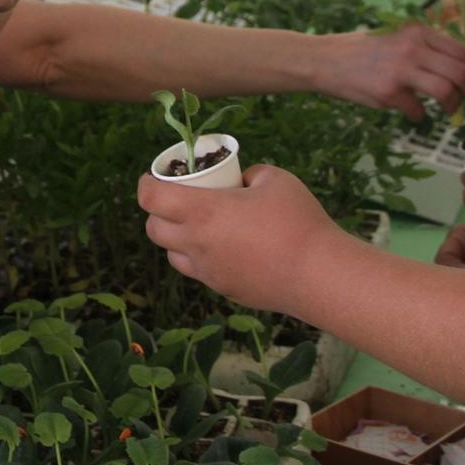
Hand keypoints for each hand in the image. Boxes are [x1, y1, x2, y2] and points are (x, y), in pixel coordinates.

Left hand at [138, 163, 332, 311]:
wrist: (318, 275)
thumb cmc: (297, 221)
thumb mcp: (274, 179)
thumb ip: (250, 174)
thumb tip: (241, 181)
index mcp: (202, 213)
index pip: (151, 199)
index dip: (146, 185)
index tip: (155, 177)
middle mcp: (197, 244)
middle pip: (154, 230)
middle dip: (158, 213)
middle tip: (178, 201)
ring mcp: (209, 272)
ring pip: (174, 255)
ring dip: (177, 239)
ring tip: (201, 227)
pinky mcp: (224, 290)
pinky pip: (200, 272)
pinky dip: (202, 258)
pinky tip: (227, 249)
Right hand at [312, 24, 464, 119]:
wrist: (324, 60)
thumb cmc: (361, 52)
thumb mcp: (398, 39)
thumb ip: (426, 50)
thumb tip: (460, 73)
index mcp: (419, 33)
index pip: (464, 53)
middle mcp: (413, 47)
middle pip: (462, 72)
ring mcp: (401, 69)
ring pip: (447, 91)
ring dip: (455, 106)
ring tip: (451, 113)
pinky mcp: (387, 91)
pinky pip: (417, 110)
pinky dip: (420, 117)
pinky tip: (413, 114)